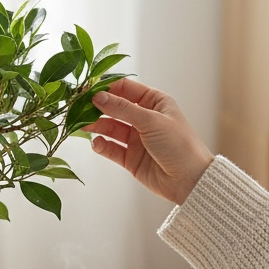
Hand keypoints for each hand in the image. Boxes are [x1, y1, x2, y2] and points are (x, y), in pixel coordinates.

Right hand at [87, 78, 213, 204]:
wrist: (190, 180)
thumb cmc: (180, 145)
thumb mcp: (151, 121)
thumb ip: (123, 109)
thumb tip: (98, 97)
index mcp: (155, 102)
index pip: (125, 89)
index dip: (106, 88)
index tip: (87, 89)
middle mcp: (144, 118)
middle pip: (114, 108)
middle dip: (97, 107)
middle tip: (78, 107)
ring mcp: (137, 139)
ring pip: (110, 128)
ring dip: (96, 126)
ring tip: (82, 125)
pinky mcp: (131, 158)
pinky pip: (111, 149)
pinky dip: (102, 146)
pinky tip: (97, 144)